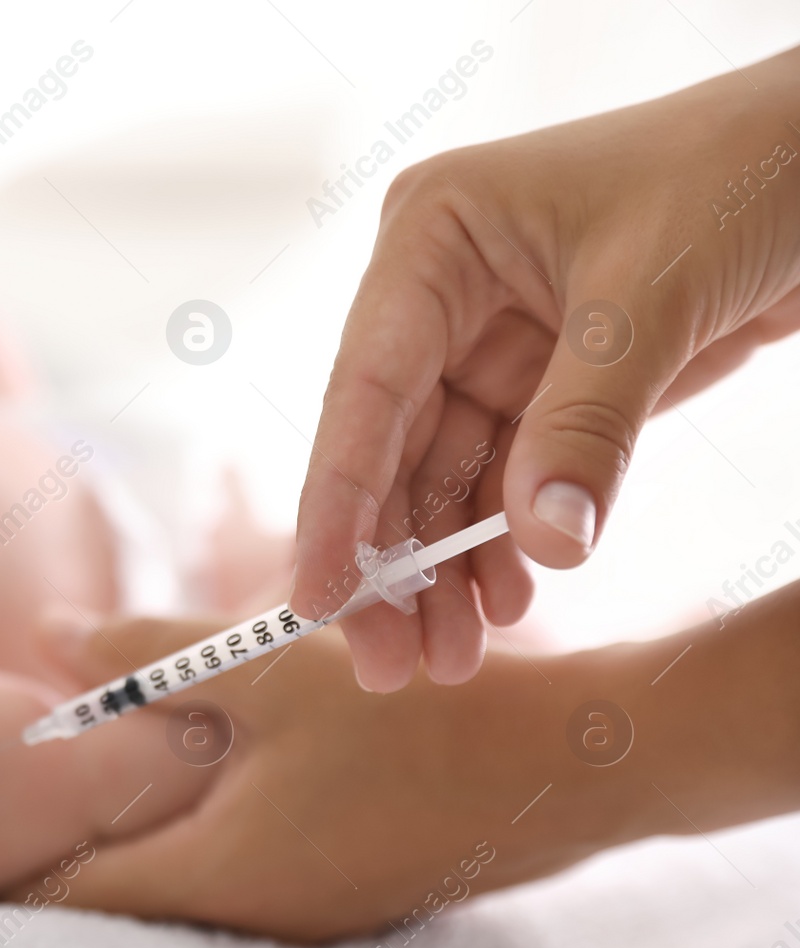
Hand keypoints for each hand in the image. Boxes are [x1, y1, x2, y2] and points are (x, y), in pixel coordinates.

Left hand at [32, 615, 657, 942]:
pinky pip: (237, 881)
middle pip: (118, 903)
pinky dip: (197, 837)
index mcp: (220, 880)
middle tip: (11, 789)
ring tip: (84, 780)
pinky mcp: (338, 899)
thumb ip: (145, 658)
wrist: (567, 766)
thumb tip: (44, 633)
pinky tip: (193, 782)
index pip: (70, 900)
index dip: (7, 862)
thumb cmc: (412, 715)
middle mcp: (254, 923)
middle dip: (63, 848)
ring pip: (179, 892)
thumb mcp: (267, 672)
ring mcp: (303, 921)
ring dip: (133, 840)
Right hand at [293, 45, 799, 690]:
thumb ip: (587, 423)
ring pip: (443, 478)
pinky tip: (510, 600)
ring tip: (452, 660)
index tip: (319, 598)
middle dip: (392, 558)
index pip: (366, 389)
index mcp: (431, 239)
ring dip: (447, 569)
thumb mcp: (653, 296)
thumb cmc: (736, 174)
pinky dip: (506, 544)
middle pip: (390, 449)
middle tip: (392, 664)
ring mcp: (488, 343)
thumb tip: (542, 547)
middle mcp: (441, 295)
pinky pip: (507, 480)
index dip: (337, 502)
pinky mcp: (543, 383)